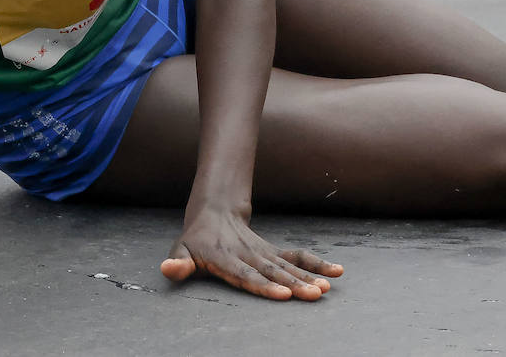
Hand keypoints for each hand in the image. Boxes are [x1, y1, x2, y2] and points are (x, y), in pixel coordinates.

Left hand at [159, 206, 343, 300]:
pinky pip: (297, 257)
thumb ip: (177, 262)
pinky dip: (317, 263)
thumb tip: (168, 269)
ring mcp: (263, 252)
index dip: (264, 285)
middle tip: (314, 295)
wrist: (214, 210)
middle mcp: (248, 255)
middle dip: (294, 284)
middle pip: (273, 271)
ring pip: (288, 264)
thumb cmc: (195, 240)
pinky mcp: (274, 251)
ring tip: (327, 288)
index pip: (245, 274)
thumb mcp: (181, 249)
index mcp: (225, 258)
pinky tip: (337, 272)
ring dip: (309, 276)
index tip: (283, 294)